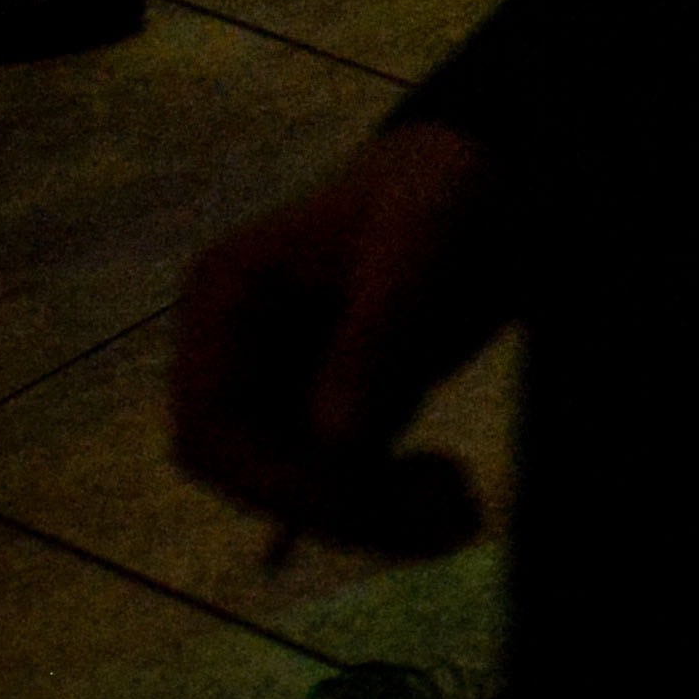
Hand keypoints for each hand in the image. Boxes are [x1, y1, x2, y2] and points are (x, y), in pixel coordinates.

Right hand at [169, 118, 515, 562]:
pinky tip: (453, 505)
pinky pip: (340, 487)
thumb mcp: (419, 250)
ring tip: (462, 510)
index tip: (360, 495)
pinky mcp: (329, 411)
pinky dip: (391, 508)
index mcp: (226, 296)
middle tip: (434, 516)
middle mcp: (236, 349)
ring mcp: (280, 384)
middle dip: (336, 507)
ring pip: (298, 494)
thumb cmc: (443, 191)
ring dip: (374, 519)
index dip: (272, 480)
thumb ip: (376, 338)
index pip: (208, 424)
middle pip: (248, 474)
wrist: (489, 179)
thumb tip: (336, 444)